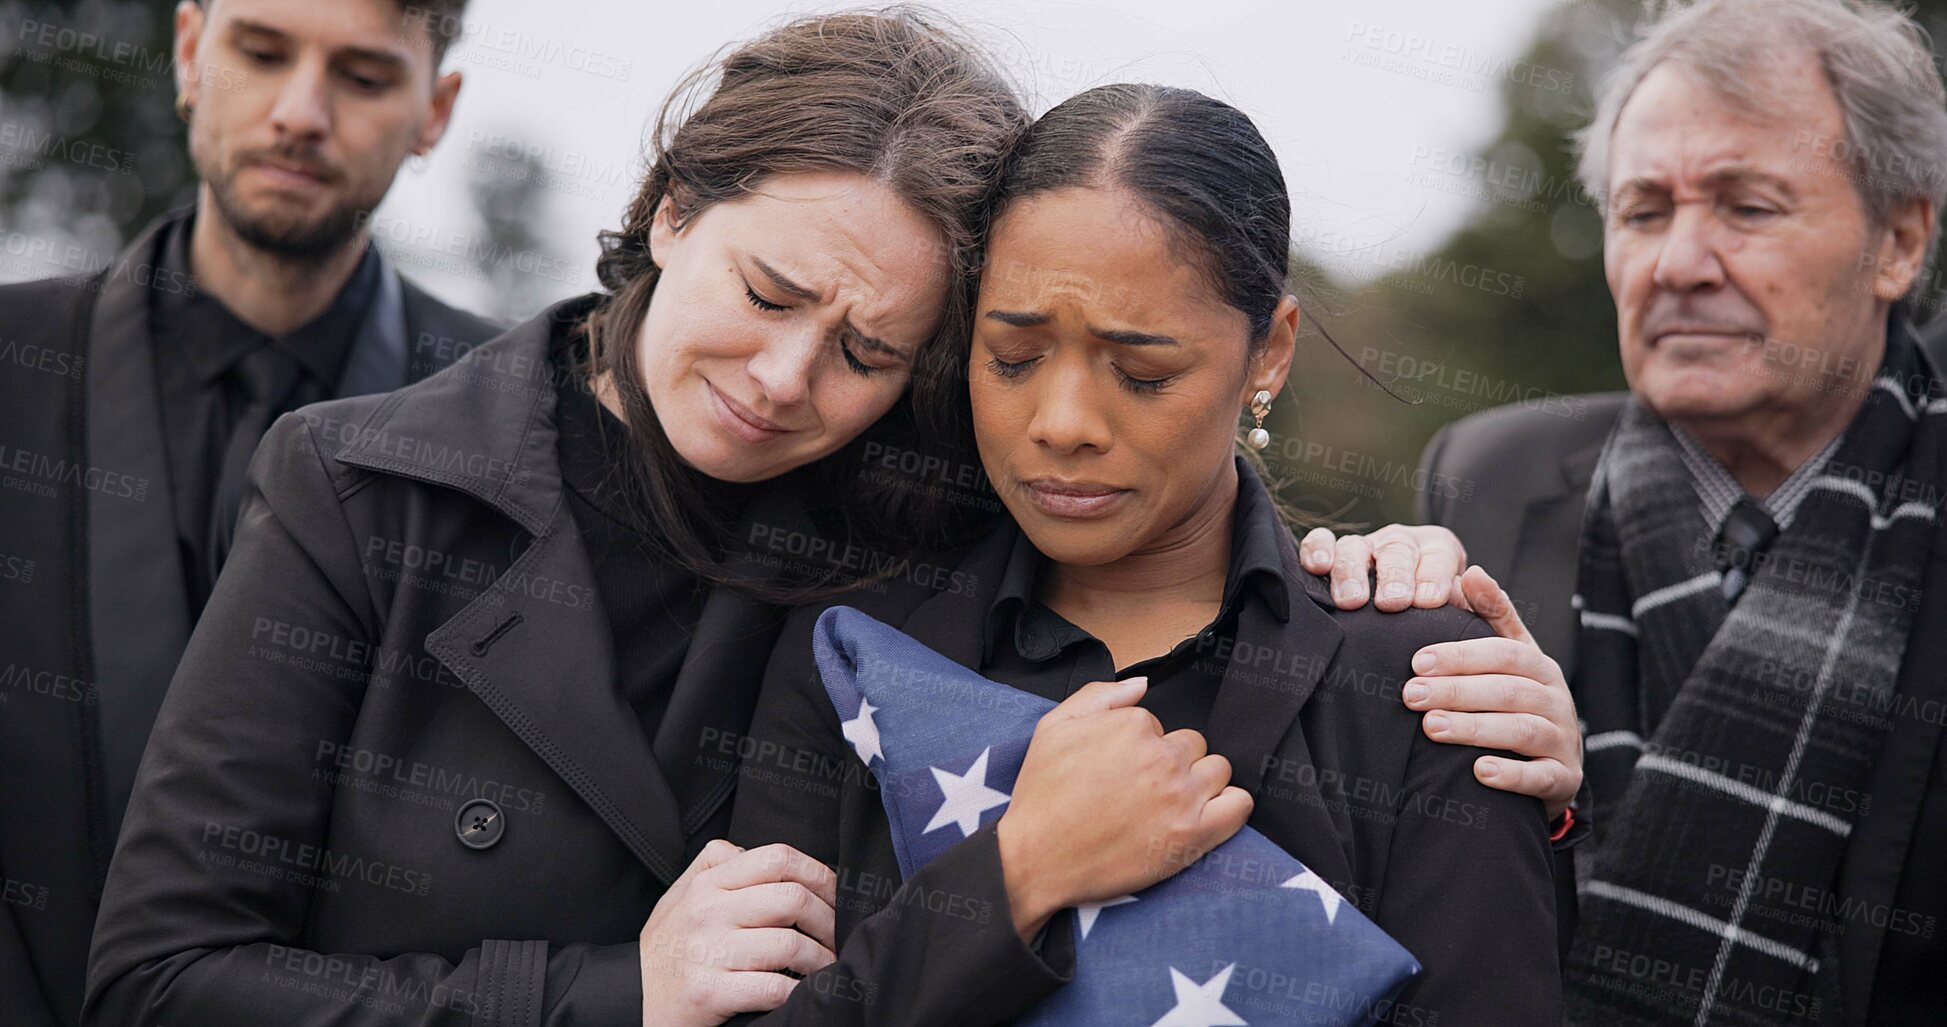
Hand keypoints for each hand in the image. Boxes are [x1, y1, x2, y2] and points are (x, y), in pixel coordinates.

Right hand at [639, 840, 838, 1026]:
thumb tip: (758, 854)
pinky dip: (796, 992)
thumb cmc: (667, 948)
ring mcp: (707, 953)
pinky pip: (772, 988)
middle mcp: (707, 912)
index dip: (819, 873)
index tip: (836, 894)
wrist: (630, 999)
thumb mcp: (681, 895)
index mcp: (707, 884)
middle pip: (792, 898)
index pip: (776, 858)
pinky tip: (800, 992)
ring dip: (819, 961)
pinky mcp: (708, 993)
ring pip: (789, 945)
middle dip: (828, 920)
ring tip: (825, 967)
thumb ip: (716, 865)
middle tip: (837, 936)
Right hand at [995, 678, 1251, 941]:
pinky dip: (1230, 805)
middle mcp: (1162, 757)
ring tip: (1169, 803)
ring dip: (1200, 782)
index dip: (1140, 747)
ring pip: (1218, 770)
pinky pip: (1239, 805)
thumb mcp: (1054, 727)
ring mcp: (1181, 796)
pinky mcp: (1192, 835)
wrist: (1037, 858)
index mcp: (1133, 726)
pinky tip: (1207, 813)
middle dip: (1172, 762)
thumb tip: (1142, 686)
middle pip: (1193, 745)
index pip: (1159, 725)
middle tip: (1143, 789)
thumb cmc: (1042, 795)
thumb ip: (1100, 696)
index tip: (1121, 770)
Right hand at [1299, 524, 1468, 611]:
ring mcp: (1362, 548)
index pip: (1437, 556)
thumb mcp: (1470, 610)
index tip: (1430, 601)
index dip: (1433, 577)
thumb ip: (1478, 602)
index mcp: (1437, 549)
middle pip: (1395, 550)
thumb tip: (1468, 587)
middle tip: (1392, 603)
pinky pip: (1319, 542)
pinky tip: (1316, 568)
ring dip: (1352, 573)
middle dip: (1394, 577)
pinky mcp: (1330, 554)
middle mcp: (1398, 543)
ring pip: (1354, 547)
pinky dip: (1316, 550)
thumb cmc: (1441, 621)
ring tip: (1352, 602)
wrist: (1404, 622)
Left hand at [1403, 567, 1582, 819]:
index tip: (1417, 660)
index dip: (1461, 655)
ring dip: (1475, 727)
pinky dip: (1511, 775)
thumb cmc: (1516, 701)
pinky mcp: (1564, 780)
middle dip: (1456, 691)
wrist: (1552, 766)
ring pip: (1522, 730)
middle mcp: (1556, 699)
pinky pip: (1541, 777)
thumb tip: (1469, 572)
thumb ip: (1490, 616)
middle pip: (1508, 690)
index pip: (1502, 653)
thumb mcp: (1508, 657)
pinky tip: (1478, 772)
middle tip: (1410, 694)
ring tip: (1432, 728)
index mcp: (1539, 666)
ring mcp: (1563, 740)